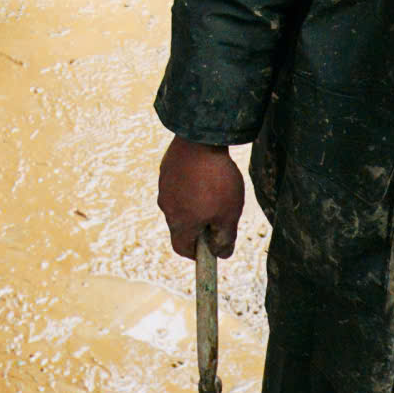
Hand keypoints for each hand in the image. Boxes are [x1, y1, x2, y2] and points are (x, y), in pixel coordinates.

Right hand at [157, 136, 243, 260]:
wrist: (199, 139)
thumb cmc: (216, 180)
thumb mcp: (229, 214)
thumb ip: (225, 237)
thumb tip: (222, 253)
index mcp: (180, 222)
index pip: (182, 248)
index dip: (196, 253)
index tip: (209, 248)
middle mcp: (166, 207)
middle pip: (181, 225)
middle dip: (198, 225)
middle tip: (219, 215)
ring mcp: (164, 187)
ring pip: (179, 203)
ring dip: (194, 203)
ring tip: (214, 189)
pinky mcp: (166, 169)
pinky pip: (177, 185)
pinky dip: (190, 185)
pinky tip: (205, 174)